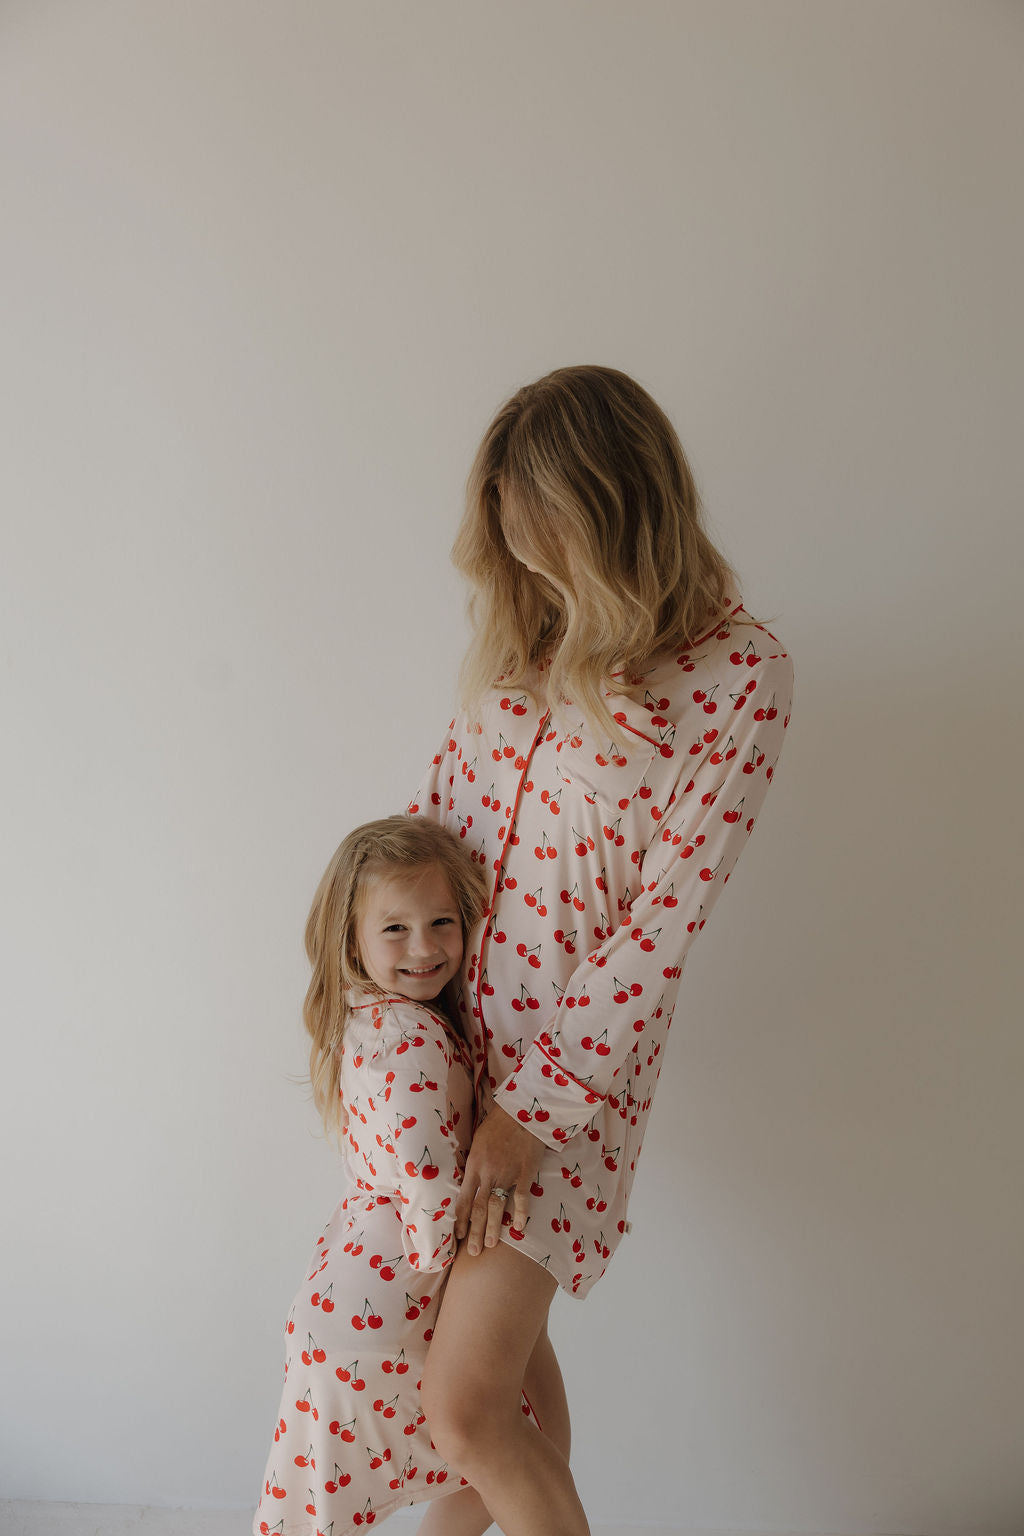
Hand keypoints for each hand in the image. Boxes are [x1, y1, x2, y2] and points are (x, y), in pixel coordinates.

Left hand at [456, 1105, 544, 1256]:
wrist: (521, 1112)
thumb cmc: (498, 1124)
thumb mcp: (477, 1141)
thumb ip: (474, 1163)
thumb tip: (468, 1180)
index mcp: (474, 1166)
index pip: (462, 1199)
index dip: (460, 1220)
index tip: (457, 1235)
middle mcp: (487, 1174)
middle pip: (477, 1209)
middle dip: (474, 1232)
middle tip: (472, 1252)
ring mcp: (506, 1175)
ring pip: (496, 1207)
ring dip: (493, 1229)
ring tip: (490, 1246)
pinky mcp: (524, 1173)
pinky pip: (521, 1198)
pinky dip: (520, 1214)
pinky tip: (518, 1228)